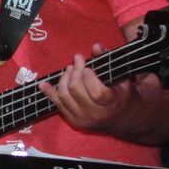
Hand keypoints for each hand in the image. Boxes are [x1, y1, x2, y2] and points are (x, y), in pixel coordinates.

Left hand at [39, 46, 159, 132]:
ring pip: (64, 96)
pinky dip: (50, 93)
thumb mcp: (122, 77)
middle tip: (77, 60)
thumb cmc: (123, 94)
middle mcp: (97, 114)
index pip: (97, 92)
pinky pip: (58, 105)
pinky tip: (44, 84)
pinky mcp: (75, 122)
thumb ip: (108, 61)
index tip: (87, 67)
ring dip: (64, 79)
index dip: (88, 77)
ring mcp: (84, 119)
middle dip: (74, 72)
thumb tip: (96, 46)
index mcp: (113, 104)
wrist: (125, 119)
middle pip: (76, 91)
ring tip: (70, 69)